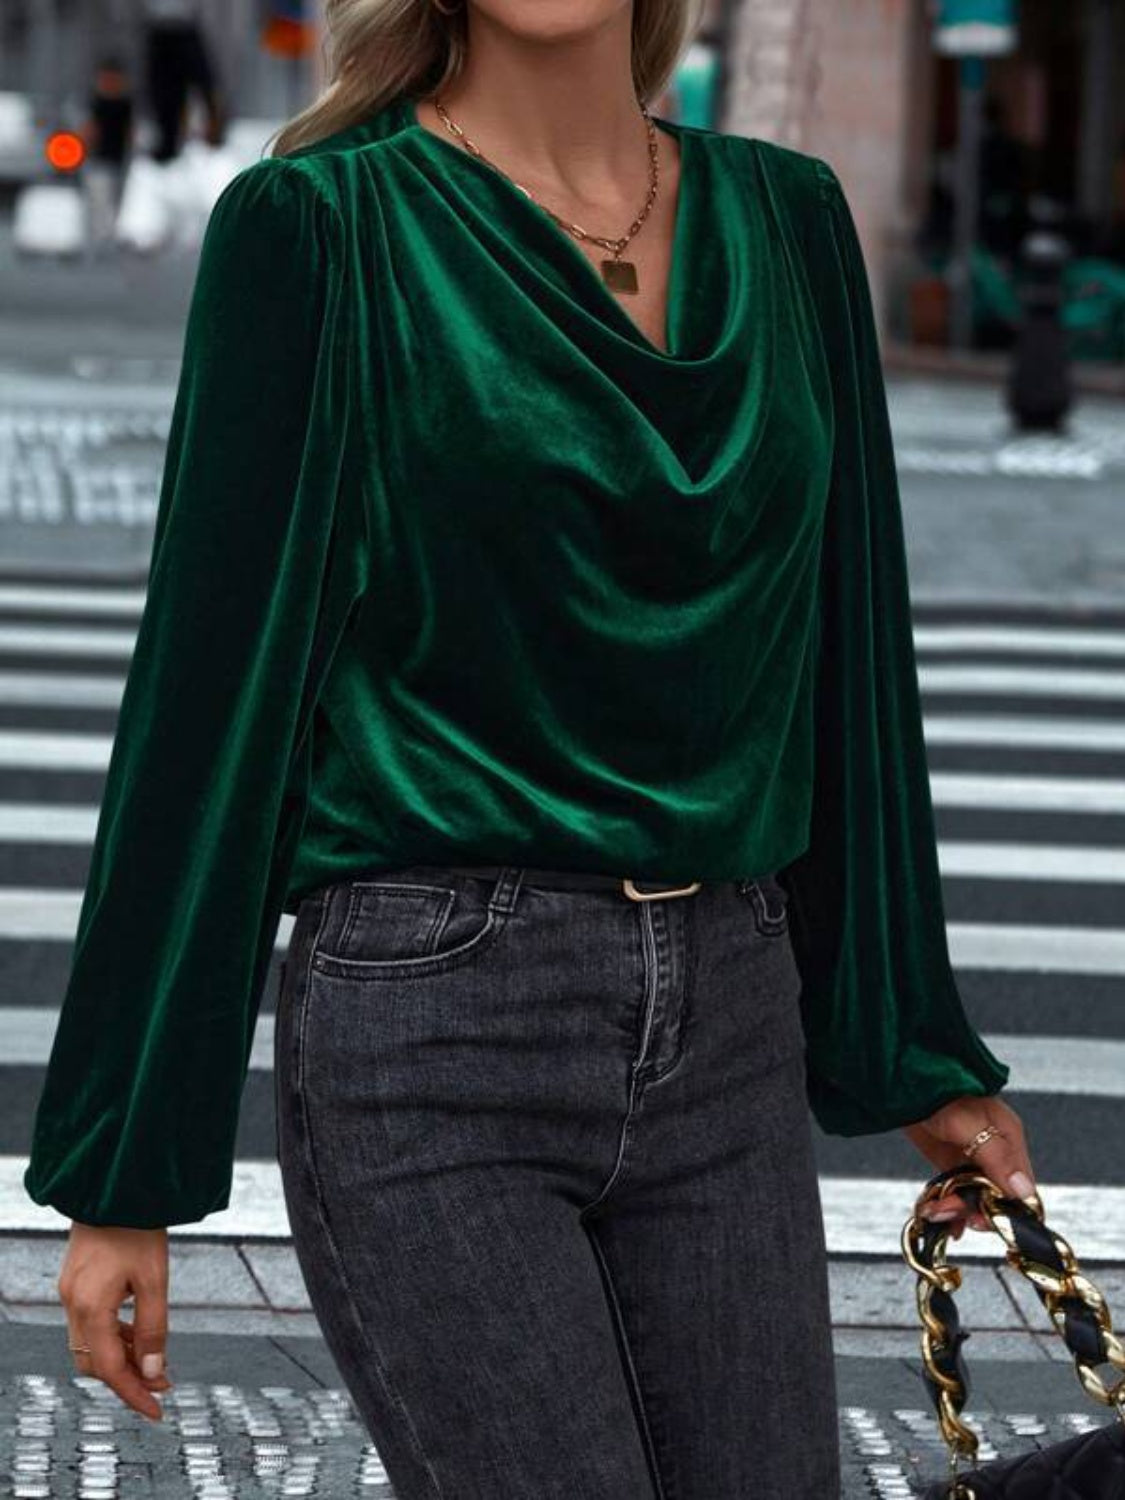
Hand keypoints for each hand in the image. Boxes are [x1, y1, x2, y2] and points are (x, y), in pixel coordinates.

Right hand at [57, 1223, 172, 1421]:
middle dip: (128, 1378)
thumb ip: (154, 1327)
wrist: (114, 1185)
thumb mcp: (154, 1279)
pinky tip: (138, 1333)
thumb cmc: (138, 1227)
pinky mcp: (75, 1282)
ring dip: (122, 1357)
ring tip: (157, 1361)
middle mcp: (72, 1304)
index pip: (109, 1369)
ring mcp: (70, 1292)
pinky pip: (90, 1323)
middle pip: (95, 1362)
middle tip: (163, 1384)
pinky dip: (113, 1335)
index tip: (157, 1412)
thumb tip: (155, 1372)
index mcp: (89, 1307)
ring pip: (91, 1345)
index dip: (133, 1394)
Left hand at [902, 1094, 1036, 1240]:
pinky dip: (947, 1204)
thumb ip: (996, 1156)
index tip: (983, 1220)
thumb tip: (1023, 1190)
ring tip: (935, 1212)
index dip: (1005, 1209)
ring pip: (974, 1197)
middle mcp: (994, 1151)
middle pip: (996, 1196)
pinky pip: (956, 1191)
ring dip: (955, 1210)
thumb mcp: (969, 1122)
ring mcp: (971, 1156)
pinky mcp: (950, 1160)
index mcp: (1008, 1138)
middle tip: (950, 1213)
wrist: (901, 1077)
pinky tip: (937, 1214)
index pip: (1020, 1187)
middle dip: (973, 1209)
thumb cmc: (938, 1088)